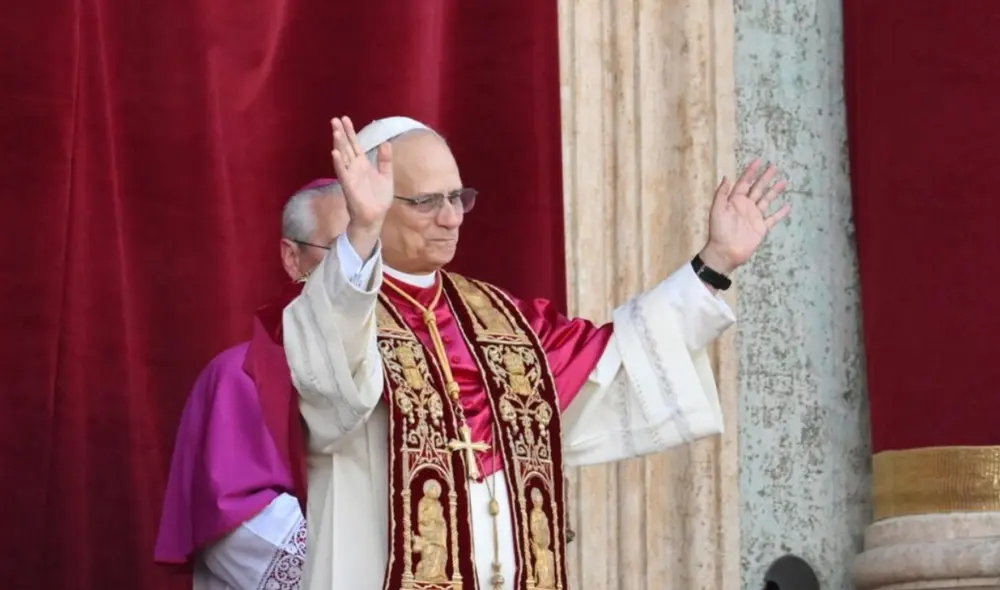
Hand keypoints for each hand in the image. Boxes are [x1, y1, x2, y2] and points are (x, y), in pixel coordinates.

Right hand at [330, 116, 392, 228]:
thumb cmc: (379, 198)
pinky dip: (338, 163)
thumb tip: (386, 142)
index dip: (350, 132)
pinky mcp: (348, 186)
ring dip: (338, 145)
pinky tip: (334, 153)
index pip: (355, 144)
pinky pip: (342, 173)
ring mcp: (350, 176)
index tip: (344, 118)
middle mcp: (354, 167)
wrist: (375, 217)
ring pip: (342, 157)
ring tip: (335, 132)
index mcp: (363, 164)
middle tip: (334, 119)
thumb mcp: (386, 176)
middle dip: (340, 133)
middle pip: (346, 147)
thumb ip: (385, 160)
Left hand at [699, 159, 790, 274]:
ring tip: (783, 182)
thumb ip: (722, 193)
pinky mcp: (762, 228)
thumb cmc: (719, 230)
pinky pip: (773, 218)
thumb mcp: (717, 209)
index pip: (744, 182)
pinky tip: (787, 206)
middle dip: (765, 177)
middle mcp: (746, 206)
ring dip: (775, 191)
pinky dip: (780, 213)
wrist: (725, 251)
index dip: (751, 171)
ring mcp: (755, 216)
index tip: (759, 160)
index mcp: (735, 200)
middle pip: (758, 188)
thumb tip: (727, 176)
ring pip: (767, 200)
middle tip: (774, 166)